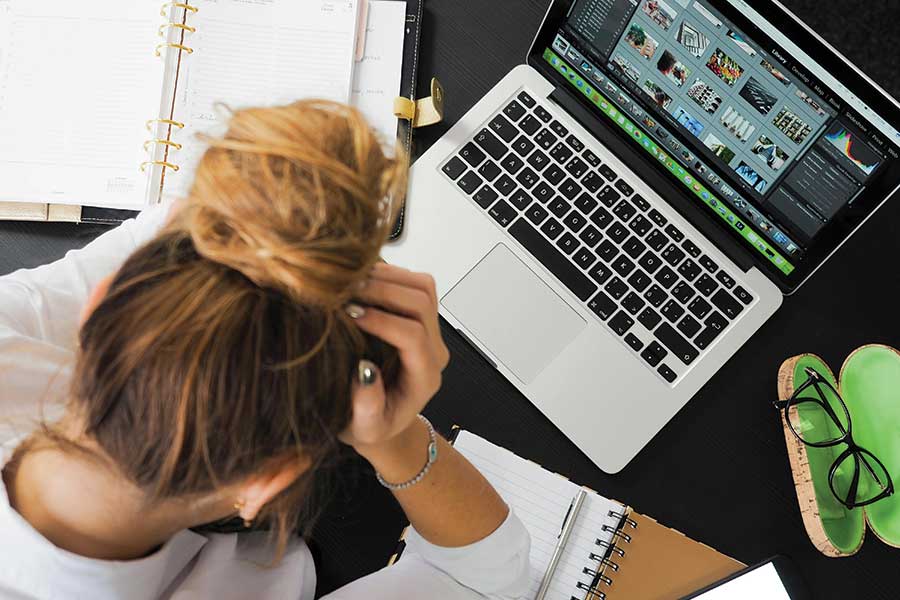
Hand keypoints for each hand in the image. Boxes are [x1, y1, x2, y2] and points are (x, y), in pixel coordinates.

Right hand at [339, 264, 449, 456]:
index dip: (382, 321)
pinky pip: (413, 283)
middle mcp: (433, 350)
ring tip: (350, 281)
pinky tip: (359, 280)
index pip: (413, 336)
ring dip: (387, 277)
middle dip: (383, 291)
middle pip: (422, 303)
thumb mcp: (364, 428)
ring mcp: (430, 330)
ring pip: (422, 286)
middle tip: (345, 291)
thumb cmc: (370, 426)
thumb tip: (364, 370)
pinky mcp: (419, 316)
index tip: (349, 315)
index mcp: (424, 377)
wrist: (381, 419)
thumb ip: (367, 407)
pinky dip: (388, 274)